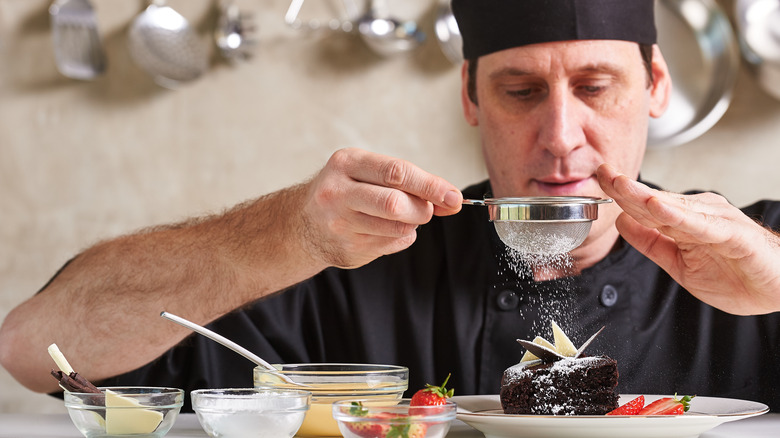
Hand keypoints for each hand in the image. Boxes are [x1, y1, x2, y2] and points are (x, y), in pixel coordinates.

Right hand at [299, 148, 462, 268]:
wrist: (303, 223)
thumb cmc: (347, 191)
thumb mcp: (369, 173)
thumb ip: (409, 182)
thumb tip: (451, 200)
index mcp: (346, 163)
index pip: (396, 172)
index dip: (430, 185)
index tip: (453, 197)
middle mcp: (337, 192)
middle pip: (395, 203)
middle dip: (422, 209)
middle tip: (427, 210)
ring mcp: (339, 224)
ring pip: (397, 227)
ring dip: (411, 224)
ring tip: (400, 217)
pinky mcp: (346, 249)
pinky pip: (391, 244)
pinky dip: (400, 237)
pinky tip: (383, 230)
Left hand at [597, 164, 779, 314]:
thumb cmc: (737, 275)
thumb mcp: (679, 264)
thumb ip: (651, 243)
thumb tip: (622, 223)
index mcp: (684, 221)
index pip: (644, 205)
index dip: (620, 192)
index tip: (598, 178)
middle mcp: (698, 214)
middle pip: (654, 200)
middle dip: (625, 186)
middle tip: (602, 171)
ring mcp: (716, 222)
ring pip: (673, 207)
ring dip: (644, 196)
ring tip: (620, 185)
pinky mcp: (733, 235)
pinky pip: (701, 225)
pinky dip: (679, 216)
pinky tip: (659, 208)